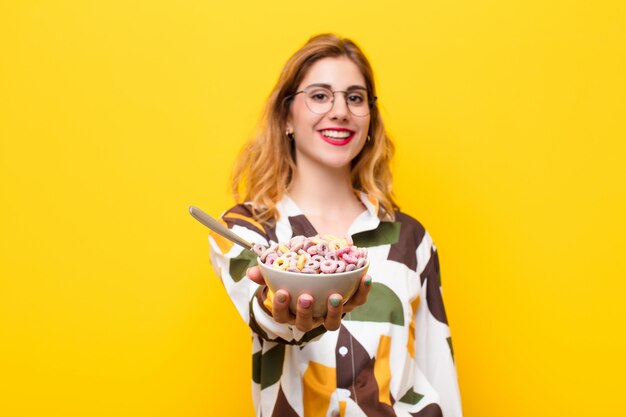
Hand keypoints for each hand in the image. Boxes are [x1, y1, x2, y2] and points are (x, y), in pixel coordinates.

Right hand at [246, 266, 371, 331]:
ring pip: (332, 322)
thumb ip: (265, 274)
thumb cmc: (295, 281)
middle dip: (306, 311)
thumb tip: (252, 271)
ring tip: (335, 295)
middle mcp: (310, 318)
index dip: (282, 307)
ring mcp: (329, 314)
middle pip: (306, 323)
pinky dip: (362, 291)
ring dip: (334, 311)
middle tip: (306, 297)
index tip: (282, 293)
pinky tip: (365, 277)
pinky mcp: (348, 306)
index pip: (283, 316)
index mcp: (291, 313)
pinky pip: (356, 302)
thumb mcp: (279, 277)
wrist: (318, 279)